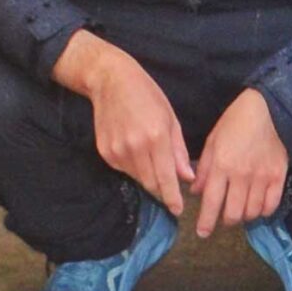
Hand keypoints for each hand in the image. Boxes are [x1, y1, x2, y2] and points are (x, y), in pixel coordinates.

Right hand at [56, 31, 191, 219]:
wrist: (110, 80)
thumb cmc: (146, 95)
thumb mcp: (170, 118)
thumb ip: (178, 151)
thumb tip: (186, 178)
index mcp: (156, 137)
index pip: (166, 178)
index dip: (172, 198)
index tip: (178, 210)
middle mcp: (135, 147)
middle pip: (151, 184)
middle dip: (162, 190)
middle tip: (171, 191)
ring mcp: (117, 151)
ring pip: (137, 178)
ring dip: (148, 177)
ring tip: (152, 160)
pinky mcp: (105, 152)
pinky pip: (124, 170)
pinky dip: (133, 168)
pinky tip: (136, 150)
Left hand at [192, 88, 288, 236]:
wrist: (268, 109)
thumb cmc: (235, 123)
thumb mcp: (212, 142)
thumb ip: (205, 170)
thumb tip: (196, 193)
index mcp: (222, 165)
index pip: (211, 203)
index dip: (205, 222)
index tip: (202, 233)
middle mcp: (242, 175)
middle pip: (233, 214)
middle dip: (226, 221)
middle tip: (224, 217)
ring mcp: (262, 177)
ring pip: (252, 213)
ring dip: (244, 216)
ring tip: (240, 210)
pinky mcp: (279, 176)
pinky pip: (271, 205)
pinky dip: (263, 211)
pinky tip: (258, 206)